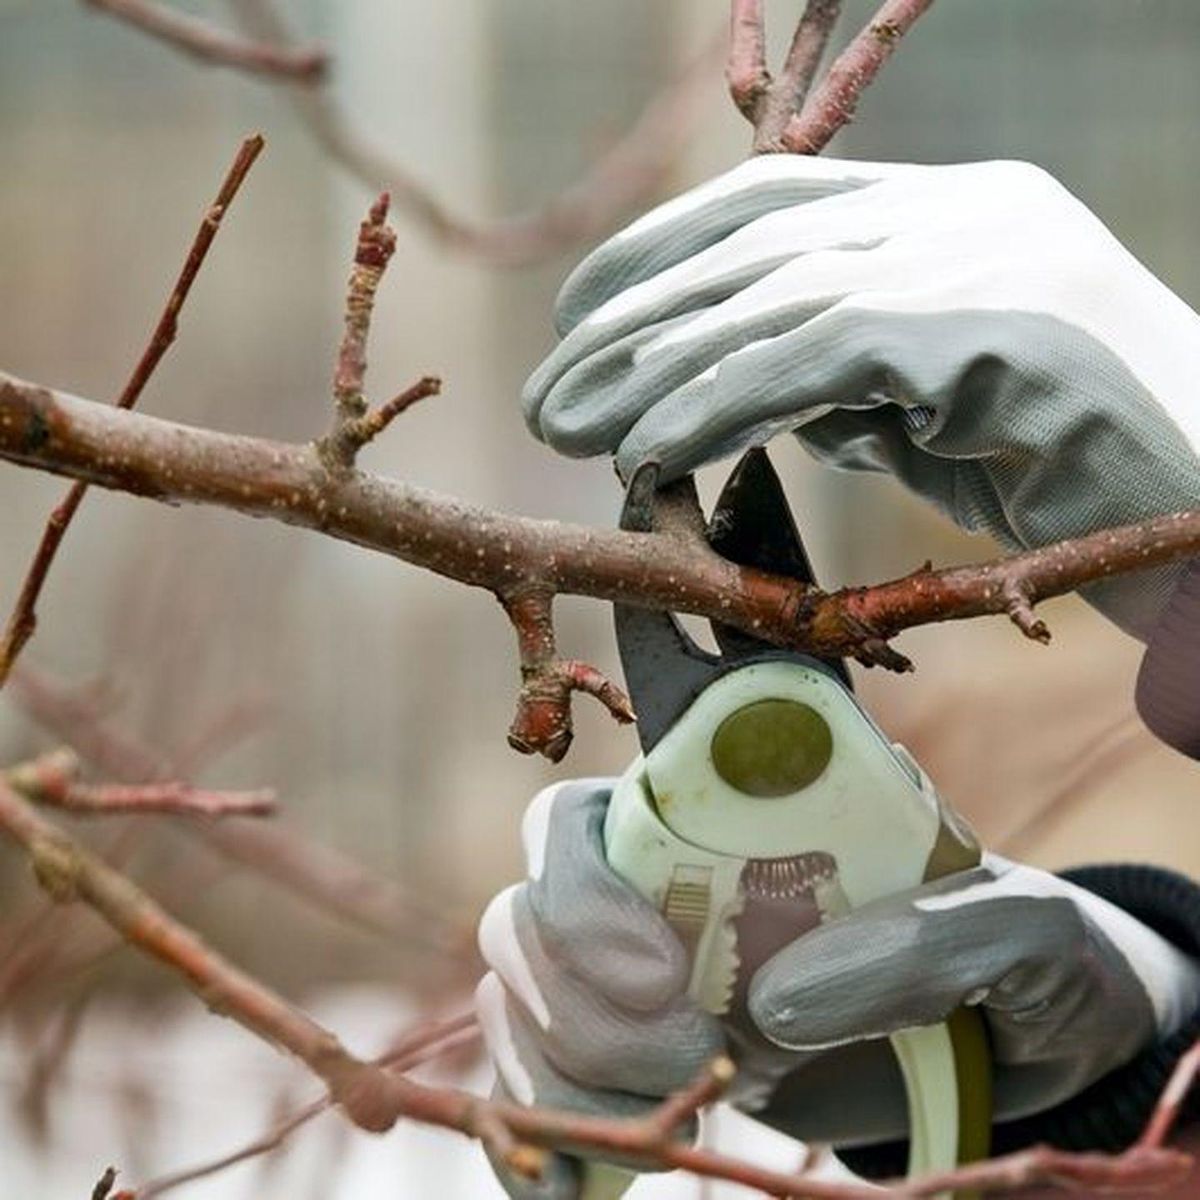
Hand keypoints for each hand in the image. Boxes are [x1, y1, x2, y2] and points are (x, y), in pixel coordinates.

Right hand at [476, 781, 1199, 1194]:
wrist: (1027, 1042)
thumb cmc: (1017, 955)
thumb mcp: (1015, 930)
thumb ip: (925, 940)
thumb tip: (776, 1001)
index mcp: (714, 823)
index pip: (573, 820)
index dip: (581, 894)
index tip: (665, 976)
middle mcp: (653, 895)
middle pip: (523, 925)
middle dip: (583, 1009)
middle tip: (693, 1060)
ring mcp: (637, 987)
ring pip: (520, 1013)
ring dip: (571, 1079)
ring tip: (689, 1112)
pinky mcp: (643, 1071)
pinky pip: (541, 1096)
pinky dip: (548, 1143)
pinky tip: (587, 1184)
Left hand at [523, 156, 1199, 638]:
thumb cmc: (1074, 466)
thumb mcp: (935, 409)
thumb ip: (847, 382)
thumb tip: (736, 393)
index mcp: (946, 208)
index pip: (767, 201)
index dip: (656, 254)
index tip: (575, 316)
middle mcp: (959, 212)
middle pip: (749, 249)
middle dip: (629, 323)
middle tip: (545, 393)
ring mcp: (979, 260)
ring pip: (770, 302)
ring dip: (653, 373)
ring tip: (571, 429)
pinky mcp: (987, 329)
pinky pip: (816, 362)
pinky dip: (720, 407)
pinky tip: (652, 450)